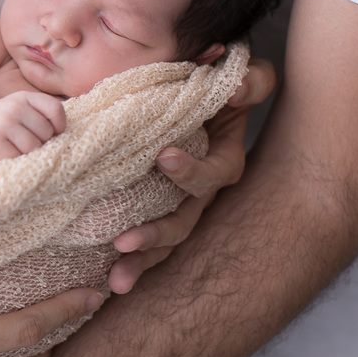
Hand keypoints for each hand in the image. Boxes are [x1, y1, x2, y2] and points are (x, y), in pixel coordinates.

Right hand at [0, 92, 65, 158]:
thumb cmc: (1, 119)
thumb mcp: (20, 106)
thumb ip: (42, 114)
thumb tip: (63, 136)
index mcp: (24, 97)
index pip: (55, 110)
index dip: (59, 125)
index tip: (53, 133)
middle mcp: (14, 107)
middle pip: (46, 133)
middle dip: (40, 142)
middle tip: (26, 141)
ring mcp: (3, 124)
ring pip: (33, 147)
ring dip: (28, 153)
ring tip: (17, 148)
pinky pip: (17, 157)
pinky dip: (15, 159)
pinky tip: (6, 152)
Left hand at [107, 57, 275, 292]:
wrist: (193, 91)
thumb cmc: (215, 83)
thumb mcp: (243, 76)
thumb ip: (251, 80)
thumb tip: (241, 85)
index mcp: (222, 159)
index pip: (215, 173)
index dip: (193, 171)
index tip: (164, 158)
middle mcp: (201, 190)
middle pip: (184, 221)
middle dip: (156, 235)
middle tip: (124, 242)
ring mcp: (176, 203)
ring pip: (164, 239)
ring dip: (141, 259)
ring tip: (115, 279)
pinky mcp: (150, 208)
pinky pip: (143, 240)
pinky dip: (128, 260)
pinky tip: (105, 280)